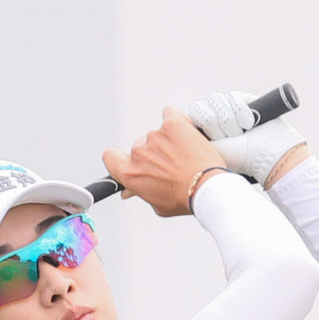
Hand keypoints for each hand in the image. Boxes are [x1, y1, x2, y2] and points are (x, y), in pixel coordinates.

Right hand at [101, 109, 231, 217]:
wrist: (208, 188)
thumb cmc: (184, 199)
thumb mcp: (158, 204)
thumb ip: (142, 191)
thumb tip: (130, 190)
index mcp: (130, 174)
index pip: (110, 157)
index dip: (119, 158)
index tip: (131, 161)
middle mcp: (139, 153)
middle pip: (139, 146)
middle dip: (154, 153)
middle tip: (173, 165)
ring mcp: (155, 136)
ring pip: (158, 134)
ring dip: (169, 140)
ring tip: (187, 156)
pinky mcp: (172, 123)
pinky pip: (170, 114)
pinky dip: (178, 122)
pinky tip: (188, 134)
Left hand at [184, 88, 305, 185]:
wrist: (267, 156)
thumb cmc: (238, 160)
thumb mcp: (208, 152)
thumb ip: (188, 139)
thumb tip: (173, 131)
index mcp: (203, 130)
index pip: (191, 115)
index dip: (202, 125)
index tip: (214, 140)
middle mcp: (215, 117)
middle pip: (201, 108)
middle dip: (216, 125)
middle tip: (229, 139)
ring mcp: (229, 108)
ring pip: (216, 101)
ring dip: (229, 121)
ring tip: (241, 133)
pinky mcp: (244, 99)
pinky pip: (231, 97)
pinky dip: (241, 111)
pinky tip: (249, 124)